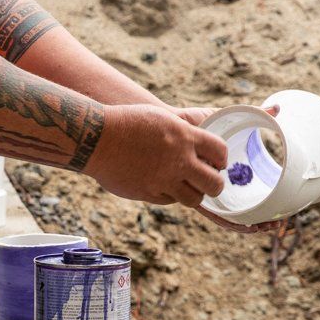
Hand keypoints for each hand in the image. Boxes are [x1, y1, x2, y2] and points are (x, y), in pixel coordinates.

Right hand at [86, 104, 227, 207]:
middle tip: (208, 181)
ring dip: (194, 193)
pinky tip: (163, 185)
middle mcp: (179, 161)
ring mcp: (164, 180)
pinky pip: (170, 201)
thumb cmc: (128, 122)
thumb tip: (199, 147)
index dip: (222, 159)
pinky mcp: (149, 194)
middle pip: (214, 184)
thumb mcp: (161, 119)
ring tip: (187, 186)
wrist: (97, 138)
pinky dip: (171, 195)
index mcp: (185, 137)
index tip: (217, 162)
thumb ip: (183, 133)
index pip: (220, 152)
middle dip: (215, 184)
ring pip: (194, 199)